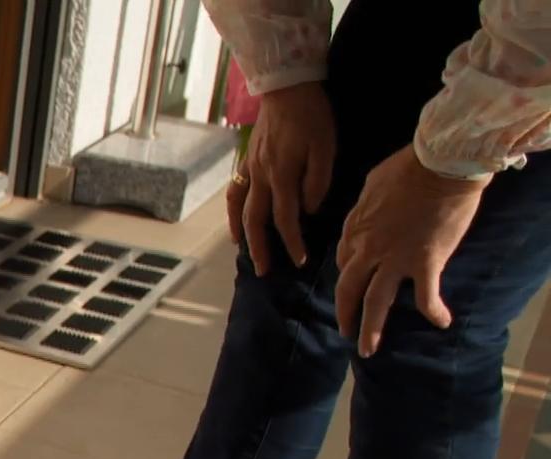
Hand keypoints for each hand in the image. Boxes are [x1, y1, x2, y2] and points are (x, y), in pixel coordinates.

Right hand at [228, 83, 336, 273]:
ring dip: (242, 233)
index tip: (301, 260)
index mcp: (282, 176)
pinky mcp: (248, 160)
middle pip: (256, 221)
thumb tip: (309, 209)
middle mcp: (261, 177)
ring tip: (246, 252)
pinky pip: (235, 191)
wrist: (286, 86)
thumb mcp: (325, 147)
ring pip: (240, 208)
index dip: (293, 242)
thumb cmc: (311, 115)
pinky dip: (233, 211)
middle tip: (266, 270)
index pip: (286, 219)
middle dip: (261, 248)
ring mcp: (251, 168)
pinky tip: (236, 222)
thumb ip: (317, 181)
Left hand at [335, 145, 488, 356]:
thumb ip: (366, 206)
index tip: (354, 285)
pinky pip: (425, 295)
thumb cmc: (409, 166)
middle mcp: (368, 249)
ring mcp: (394, 259)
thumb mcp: (373, 184)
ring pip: (374, 303)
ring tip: (367, 350)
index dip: (349, 275)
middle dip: (344, 314)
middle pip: (348, 289)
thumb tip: (367, 213)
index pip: (345, 260)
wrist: (440, 164)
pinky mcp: (425, 263)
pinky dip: (434, 311)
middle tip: (344, 332)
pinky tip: (441, 323)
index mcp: (355, 229)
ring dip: (370, 330)